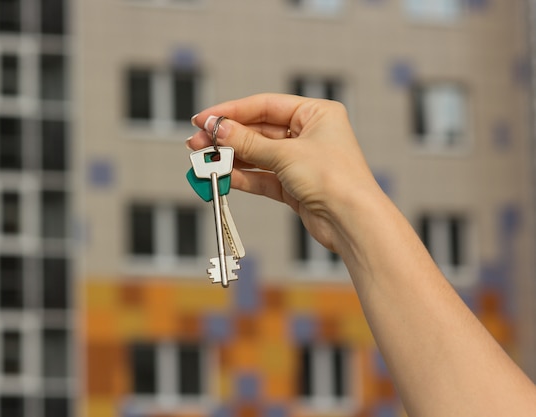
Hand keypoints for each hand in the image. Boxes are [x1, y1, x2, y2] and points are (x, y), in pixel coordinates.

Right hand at [187, 93, 381, 253]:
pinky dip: (243, 176)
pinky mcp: (294, 186)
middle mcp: (309, 134)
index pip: (264, 105)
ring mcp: (301, 161)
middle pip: (258, 131)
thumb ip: (248, 142)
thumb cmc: (334, 178)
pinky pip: (262, 177)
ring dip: (231, 158)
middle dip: (227, 138)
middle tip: (197, 142)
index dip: (231, 112)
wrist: (352, 221)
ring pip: (257, 155)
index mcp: (316, 114)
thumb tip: (218, 130)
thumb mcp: (285, 154)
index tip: (204, 119)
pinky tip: (223, 175)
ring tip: (204, 160)